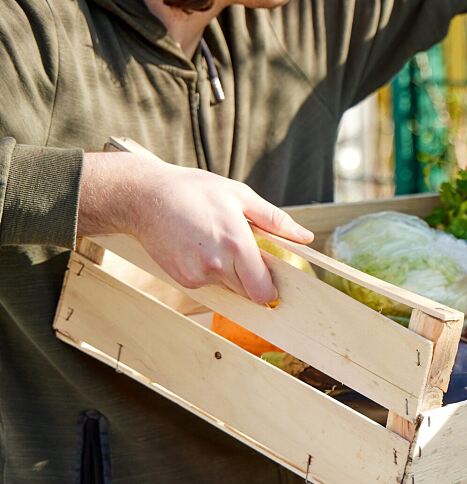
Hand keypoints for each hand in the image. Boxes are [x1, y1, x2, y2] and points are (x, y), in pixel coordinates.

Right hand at [78, 152, 312, 304]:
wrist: (143, 197)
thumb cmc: (193, 191)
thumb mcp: (239, 195)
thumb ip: (275, 220)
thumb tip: (306, 237)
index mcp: (236, 244)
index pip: (263, 291)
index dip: (271, 289)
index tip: (272, 279)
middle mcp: (216, 265)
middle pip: (248, 292)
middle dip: (252, 278)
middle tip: (242, 251)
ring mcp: (197, 275)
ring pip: (229, 288)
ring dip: (232, 274)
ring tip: (217, 243)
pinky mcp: (183, 280)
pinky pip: (209, 285)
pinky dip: (211, 272)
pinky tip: (200, 248)